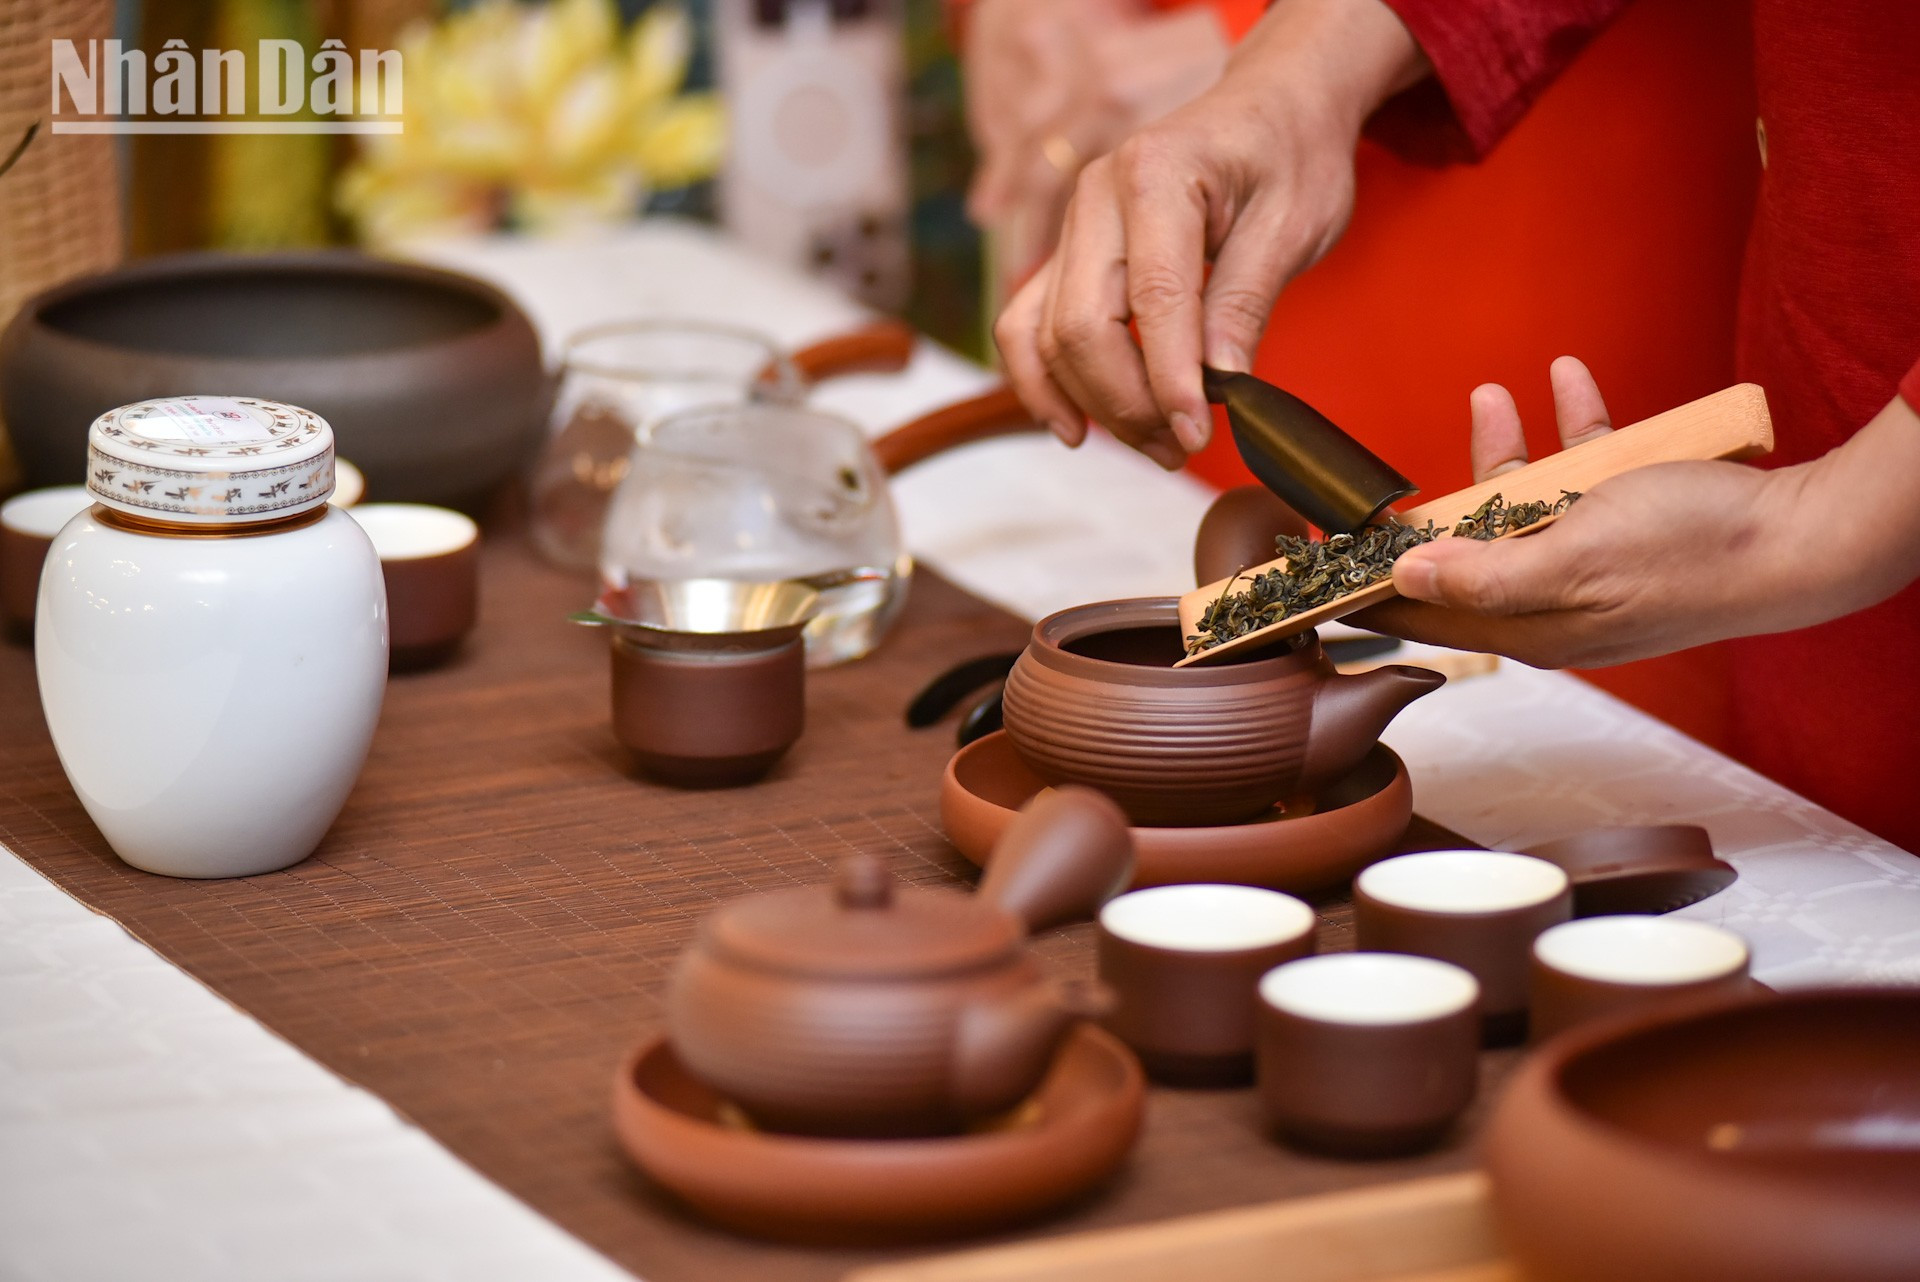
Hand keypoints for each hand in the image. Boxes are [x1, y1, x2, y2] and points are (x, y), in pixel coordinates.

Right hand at [992, 0, 1426, 466]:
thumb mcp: (1294, 222)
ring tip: (1154, 444)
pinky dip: (1041, 382)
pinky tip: (1076, 427)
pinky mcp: (1067, 253)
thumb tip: (1217, 382)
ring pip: (1047, 336)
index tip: (1198, 435)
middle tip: (1183, 447)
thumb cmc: (1289, 155)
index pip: (1152, 299)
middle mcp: (1095, 195)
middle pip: (1080, 326)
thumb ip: (1246, 300)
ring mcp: (1072, 225)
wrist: (1271, 107)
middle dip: (1127, 403)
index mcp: (1156, 173)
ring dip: (1092, 405)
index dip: (1170, 380)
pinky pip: (1026, 325)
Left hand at [1360, 357, 1905, 666]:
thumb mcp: (1571, 561)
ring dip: (1503, 446)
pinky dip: (1571, 425)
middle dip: (1423, 514)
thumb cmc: (1691, 552)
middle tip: (1375, 487)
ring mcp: (1589, 557)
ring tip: (1490, 394)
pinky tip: (1568, 377)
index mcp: (1529, 624)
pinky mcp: (1627, 519)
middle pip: (1461, 555)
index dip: (1365, 590)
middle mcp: (1551, 596)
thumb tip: (1403, 580)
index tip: (1313, 569)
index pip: (1421, 615)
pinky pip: (1582, 471)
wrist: (1803, 535)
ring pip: (1521, 503)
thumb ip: (1484, 575)